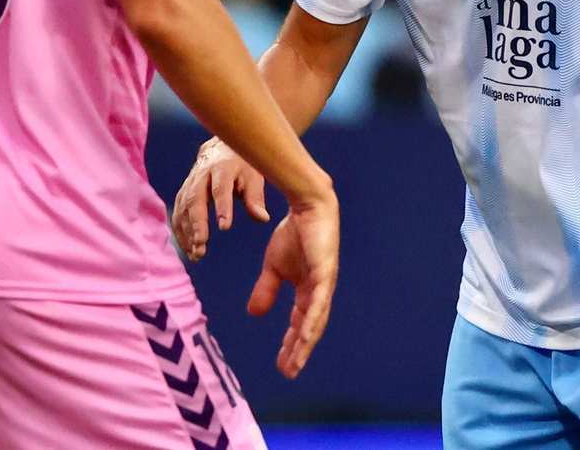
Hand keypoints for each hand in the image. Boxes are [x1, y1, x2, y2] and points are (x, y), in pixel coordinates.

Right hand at [172, 138, 268, 260]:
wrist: (221, 148)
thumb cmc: (242, 164)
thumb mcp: (253, 175)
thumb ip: (255, 197)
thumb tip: (262, 218)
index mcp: (222, 168)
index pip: (221, 188)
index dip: (222, 207)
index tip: (224, 226)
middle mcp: (202, 175)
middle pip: (195, 199)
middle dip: (197, 223)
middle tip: (201, 245)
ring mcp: (190, 183)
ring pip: (183, 208)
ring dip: (187, 232)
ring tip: (196, 254)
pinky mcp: (183, 192)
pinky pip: (178, 212)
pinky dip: (180, 231)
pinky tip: (187, 248)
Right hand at [245, 189, 338, 378]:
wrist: (307, 207)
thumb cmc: (294, 234)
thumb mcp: (274, 267)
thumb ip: (267, 289)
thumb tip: (254, 314)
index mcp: (308, 292)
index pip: (300, 324)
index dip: (291, 344)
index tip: (282, 365)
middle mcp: (319, 293)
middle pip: (309, 329)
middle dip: (298, 351)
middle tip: (288, 372)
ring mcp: (324, 285)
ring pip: (315, 321)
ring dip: (305, 344)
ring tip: (295, 364)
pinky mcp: (325, 274)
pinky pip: (319, 302)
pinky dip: (312, 320)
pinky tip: (306, 337)